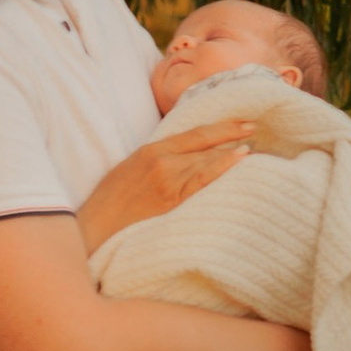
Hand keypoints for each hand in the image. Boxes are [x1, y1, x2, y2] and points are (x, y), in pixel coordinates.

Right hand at [77, 117, 254, 253]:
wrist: (94, 227)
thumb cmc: (110, 202)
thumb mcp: (130, 170)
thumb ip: (156, 161)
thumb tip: (187, 158)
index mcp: (150, 151)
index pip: (194, 134)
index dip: (221, 127)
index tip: (243, 123)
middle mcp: (161, 161)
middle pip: (204, 145)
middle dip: (231, 135)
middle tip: (255, 128)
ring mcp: (167, 180)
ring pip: (206, 161)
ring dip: (231, 153)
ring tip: (253, 148)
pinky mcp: (170, 201)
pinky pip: (202, 180)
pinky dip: (222, 167)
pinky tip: (239, 161)